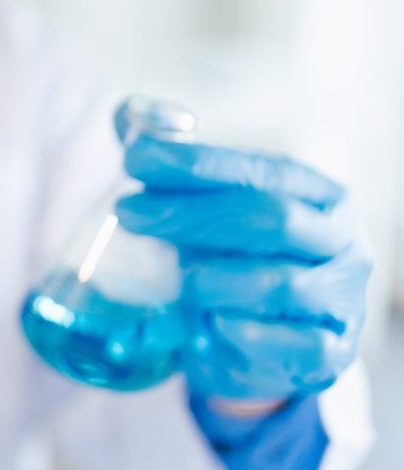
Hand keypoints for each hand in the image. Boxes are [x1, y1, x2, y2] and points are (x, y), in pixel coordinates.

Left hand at [115, 134, 369, 399]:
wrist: (253, 343)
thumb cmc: (229, 257)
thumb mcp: (205, 206)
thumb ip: (170, 160)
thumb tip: (129, 114)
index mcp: (318, 193)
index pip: (260, 170)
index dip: (196, 164)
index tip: (134, 159)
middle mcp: (342, 242)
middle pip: (270, 218)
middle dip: (192, 214)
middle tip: (127, 212)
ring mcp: (342, 300)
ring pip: (282, 284)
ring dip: (217, 278)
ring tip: (175, 276)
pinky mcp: (331, 354)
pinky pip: (295, 346)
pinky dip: (248, 334)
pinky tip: (211, 326)